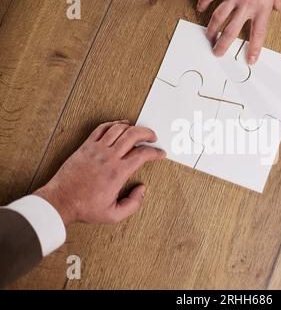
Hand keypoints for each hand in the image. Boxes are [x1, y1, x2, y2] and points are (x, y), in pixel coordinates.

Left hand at [34, 120, 165, 225]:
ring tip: (138, 130)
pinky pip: (102, 128)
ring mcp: (96, 149)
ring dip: (132, 126)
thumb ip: (133, 204)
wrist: (61, 201)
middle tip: (152, 137)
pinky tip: (119, 126)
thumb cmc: (85, 207)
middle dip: (147, 133)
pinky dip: (114, 124)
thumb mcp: (114, 215)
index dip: (155, 152)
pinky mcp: (86, 146)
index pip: (143, 154)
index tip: (160, 154)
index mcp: (118, 172)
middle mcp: (108, 157)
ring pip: (119, 128)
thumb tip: (142, 189)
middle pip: (133, 135)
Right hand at [197, 0, 280, 64]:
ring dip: (211, 29)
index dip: (254, 48)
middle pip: (231, 31)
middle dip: (222, 45)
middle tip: (217, 52)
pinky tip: (200, 9)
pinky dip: (203, 3)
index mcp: (262, 7)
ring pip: (218, 17)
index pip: (259, 33)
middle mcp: (246, 5)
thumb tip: (278, 8)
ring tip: (208, 36)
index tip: (250, 60)